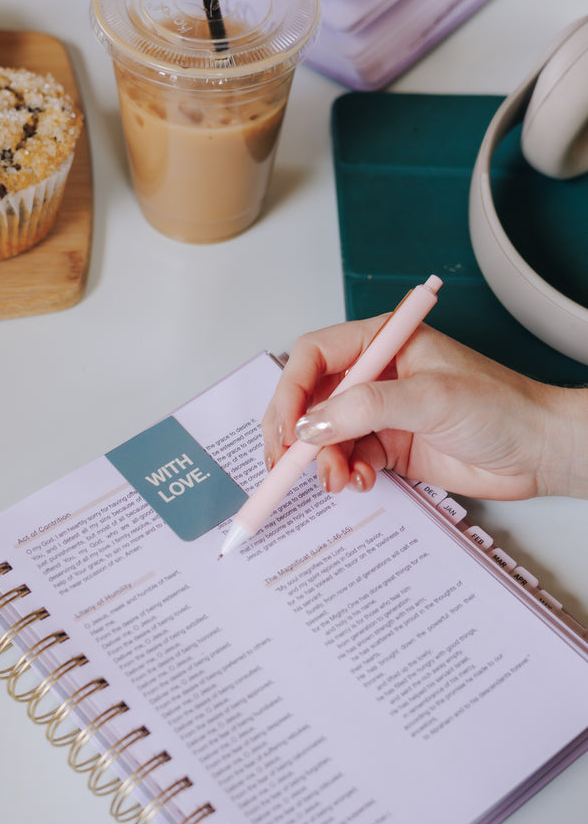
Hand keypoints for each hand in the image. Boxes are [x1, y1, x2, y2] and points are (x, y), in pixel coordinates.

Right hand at [262, 319, 587, 500]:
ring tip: (336, 480)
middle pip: (312, 398)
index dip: (292, 390)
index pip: (315, 355)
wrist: (538, 451)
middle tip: (289, 462)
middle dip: (298, 431)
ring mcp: (381, 413)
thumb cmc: (502, 406)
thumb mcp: (430, 398)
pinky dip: (346, 474)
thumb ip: (366, 408)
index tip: (286, 426)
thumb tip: (311, 424)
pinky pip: (349, 460)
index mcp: (384, 342)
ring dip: (322, 460)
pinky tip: (361, 482)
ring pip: (326, 435)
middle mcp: (376, 375)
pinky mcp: (389, 447)